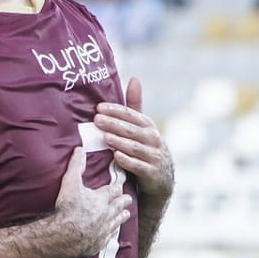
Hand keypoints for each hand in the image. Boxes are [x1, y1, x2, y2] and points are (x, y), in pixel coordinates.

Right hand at [47, 148, 130, 257]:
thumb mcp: (70, 183)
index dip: (116, 188)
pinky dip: (112, 233)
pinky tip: (113, 233)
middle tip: (128, 199)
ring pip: (118, 221)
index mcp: (101, 199)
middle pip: (119, 206)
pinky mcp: (100, 243)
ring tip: (125, 214)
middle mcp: (107, 214)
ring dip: (121, 216)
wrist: (64, 236)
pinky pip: (110, 237)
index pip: (114, 191)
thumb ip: (76, 166)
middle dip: (124, 201)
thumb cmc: (67, 209)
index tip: (119, 186)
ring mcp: (105, 229)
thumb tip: (79, 150)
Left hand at [97, 77, 174, 204]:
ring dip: (119, 141)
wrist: (161, 179)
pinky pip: (139, 166)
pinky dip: (127, 161)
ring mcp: (153, 156)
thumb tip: (135, 78)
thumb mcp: (142, 128)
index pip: (131, 115)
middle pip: (131, 130)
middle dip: (114, 124)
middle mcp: (153, 139)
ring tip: (105, 137)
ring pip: (134, 147)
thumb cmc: (145, 149)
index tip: (99, 108)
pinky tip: (116, 156)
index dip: (116, 111)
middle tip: (96, 120)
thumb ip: (135, 106)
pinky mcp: (152, 173)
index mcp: (148, 126)